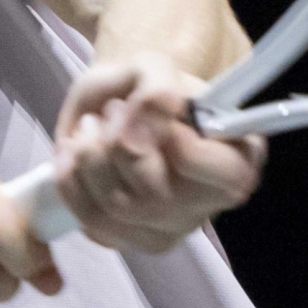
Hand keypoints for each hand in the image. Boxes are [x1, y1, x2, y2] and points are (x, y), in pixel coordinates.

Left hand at [53, 52, 265, 252]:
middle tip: (112, 110)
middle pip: (157, 198)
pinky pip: (90, 220)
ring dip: (89, 156)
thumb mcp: (155, 66)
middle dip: (118, 144)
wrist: (113, 104)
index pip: (221, 175)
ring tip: (91, 126)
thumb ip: (157, 92)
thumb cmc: (144, 86)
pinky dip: (70, 178)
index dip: (174, 141)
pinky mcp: (129, 240)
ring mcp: (169, 229)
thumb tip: (139, 136)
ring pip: (117, 209)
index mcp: (238, 160)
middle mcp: (208, 205)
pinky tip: (78, 154)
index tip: (143, 104)